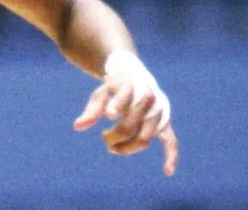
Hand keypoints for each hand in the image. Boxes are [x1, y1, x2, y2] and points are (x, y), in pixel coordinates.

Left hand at [72, 51, 178, 175]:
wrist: (135, 76)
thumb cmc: (114, 88)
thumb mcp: (101, 94)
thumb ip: (92, 110)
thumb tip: (77, 127)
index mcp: (131, 86)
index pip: (125, 97)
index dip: (117, 105)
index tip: (108, 115)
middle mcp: (148, 98)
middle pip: (129, 126)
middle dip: (113, 136)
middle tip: (103, 137)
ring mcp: (158, 112)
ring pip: (144, 138)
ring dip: (126, 148)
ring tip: (111, 146)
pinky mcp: (165, 124)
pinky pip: (171, 141)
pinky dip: (171, 155)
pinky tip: (167, 171)